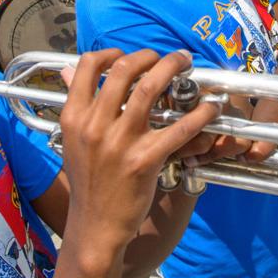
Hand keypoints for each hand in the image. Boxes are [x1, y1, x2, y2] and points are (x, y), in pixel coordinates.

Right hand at [58, 49, 219, 253]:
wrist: (95, 225)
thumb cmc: (87, 182)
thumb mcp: (72, 141)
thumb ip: (75, 105)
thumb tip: (67, 70)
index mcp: (74, 117)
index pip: (87, 65)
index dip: (111, 52)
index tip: (128, 55)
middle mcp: (94, 125)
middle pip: (124, 69)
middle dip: (151, 55)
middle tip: (168, 58)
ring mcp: (120, 142)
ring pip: (150, 88)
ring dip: (173, 68)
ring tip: (186, 64)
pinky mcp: (145, 160)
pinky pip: (179, 128)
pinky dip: (199, 113)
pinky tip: (210, 108)